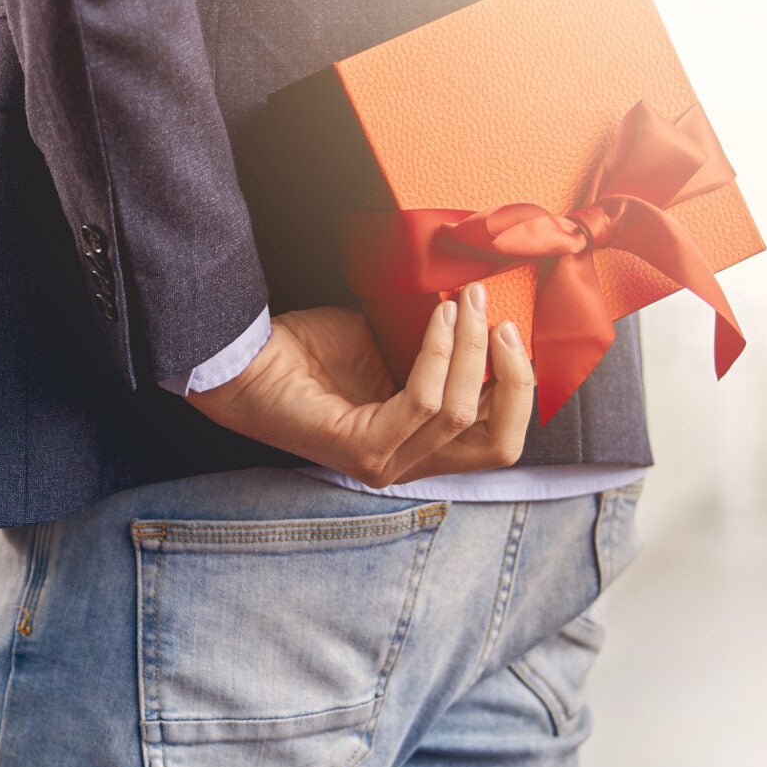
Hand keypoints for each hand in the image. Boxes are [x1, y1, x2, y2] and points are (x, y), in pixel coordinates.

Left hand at [190, 283, 535, 487]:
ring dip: (471, 348)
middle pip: (499, 446)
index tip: (513, 331)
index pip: (499, 440)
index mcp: (422, 446)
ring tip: (463, 301)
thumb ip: (439, 349)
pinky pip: (422, 402)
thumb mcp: (392, 348)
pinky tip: (437, 318)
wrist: (245, 363)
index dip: (520, 390)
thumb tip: (483, 312)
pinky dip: (437, 354)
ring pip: (461, 413)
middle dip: (514, 378)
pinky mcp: (361, 450)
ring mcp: (386, 463)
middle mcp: (409, 465)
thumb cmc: (311, 353)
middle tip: (500, 319)